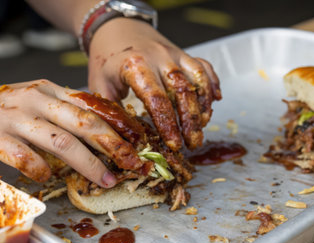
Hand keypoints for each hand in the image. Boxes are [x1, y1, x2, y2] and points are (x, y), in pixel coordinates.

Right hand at [0, 80, 142, 186]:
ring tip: (105, 179)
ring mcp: (16, 119)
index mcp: (50, 90)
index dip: (117, 124)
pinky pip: (25, 157)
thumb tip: (102, 128)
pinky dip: (41, 169)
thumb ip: (64, 109)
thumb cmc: (2, 108)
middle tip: (131, 163)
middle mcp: (36, 100)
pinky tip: (49, 177)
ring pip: (61, 141)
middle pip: (83, 123)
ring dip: (87, 163)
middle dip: (113, 145)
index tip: (136, 141)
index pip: (91, 106)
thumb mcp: (37, 98)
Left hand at [87, 18, 220, 150]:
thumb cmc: (106, 59)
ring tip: (202, 129)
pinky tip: (214, 102)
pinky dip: (212, 84)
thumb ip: (113, 110)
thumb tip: (127, 139)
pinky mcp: (184, 53)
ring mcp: (174, 54)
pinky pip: (204, 68)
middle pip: (183, 92)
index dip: (167, 124)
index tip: (174, 144)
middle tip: (193, 144)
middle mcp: (159, 57)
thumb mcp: (100, 85)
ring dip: (203, 107)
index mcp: (135, 65)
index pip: (156, 99)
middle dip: (190, 122)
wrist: (115, 28)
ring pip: (197, 80)